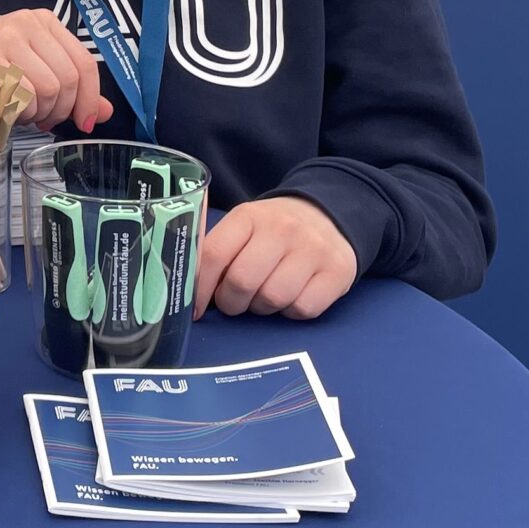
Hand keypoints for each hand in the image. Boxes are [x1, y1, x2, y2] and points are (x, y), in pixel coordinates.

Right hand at [0, 9, 113, 132]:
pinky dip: (20, 112)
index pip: (84, 62)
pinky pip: (21, 95)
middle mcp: (27, 24)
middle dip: (61, 110)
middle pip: (67, 79)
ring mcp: (6, 39)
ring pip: (47, 89)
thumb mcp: (38, 65)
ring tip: (25, 112)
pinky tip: (10, 110)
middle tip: (46, 120)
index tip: (85, 122)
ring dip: (38, 112)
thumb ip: (73, 88)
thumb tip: (102, 113)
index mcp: (45, 22)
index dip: (90, 98)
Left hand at [196, 197, 357, 321]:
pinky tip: (292, 297)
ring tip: (264, 295)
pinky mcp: (338, 272)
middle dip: (231, 302)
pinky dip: (292, 312)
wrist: (329, 215)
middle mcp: (282, 229)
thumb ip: (218, 251)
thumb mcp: (244, 227)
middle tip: (235, 301)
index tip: (197, 308)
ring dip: (262, 308)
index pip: (214, 254)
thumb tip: (190, 290)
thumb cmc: (274, 230)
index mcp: (249, 216)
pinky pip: (304, 309)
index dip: (200, 288)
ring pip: (273, 299)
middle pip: (242, 281)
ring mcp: (313, 249)